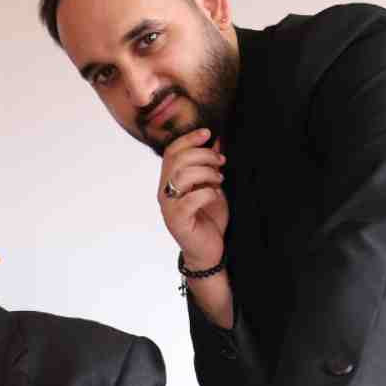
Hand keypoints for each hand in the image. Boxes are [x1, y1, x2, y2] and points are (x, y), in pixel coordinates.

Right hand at [158, 127, 227, 268]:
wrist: (209, 251)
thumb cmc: (209, 219)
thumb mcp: (212, 187)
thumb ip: (210, 167)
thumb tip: (216, 142)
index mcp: (170, 181)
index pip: (171, 152)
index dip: (188, 139)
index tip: (208, 133)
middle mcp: (165, 192)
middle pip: (177, 160)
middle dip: (202, 155)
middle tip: (221, 161)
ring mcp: (169, 206)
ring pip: (182, 176)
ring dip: (206, 172)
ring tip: (219, 178)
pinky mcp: (178, 220)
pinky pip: (191, 199)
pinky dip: (208, 193)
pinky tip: (216, 195)